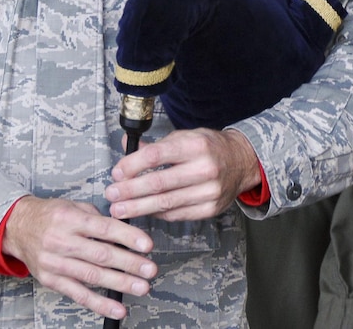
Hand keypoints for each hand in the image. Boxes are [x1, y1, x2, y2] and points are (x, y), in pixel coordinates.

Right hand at [2, 195, 156, 321]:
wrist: (18, 227)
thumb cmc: (51, 215)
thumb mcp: (73, 205)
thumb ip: (98, 217)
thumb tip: (125, 230)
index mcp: (70, 218)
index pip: (104, 228)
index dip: (128, 237)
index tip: (147, 245)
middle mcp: (62, 241)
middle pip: (101, 254)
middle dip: (129, 263)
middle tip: (150, 269)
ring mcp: (55, 263)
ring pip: (92, 276)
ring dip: (120, 283)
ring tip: (142, 287)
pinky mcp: (51, 280)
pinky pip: (79, 295)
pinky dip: (100, 303)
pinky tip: (118, 308)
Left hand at [105, 128, 260, 220]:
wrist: (241, 161)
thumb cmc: (208, 147)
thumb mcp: (184, 137)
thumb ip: (156, 145)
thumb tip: (126, 144)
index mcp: (195, 145)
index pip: (157, 156)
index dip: (133, 165)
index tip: (116, 173)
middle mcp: (204, 168)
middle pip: (159, 183)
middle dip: (130, 191)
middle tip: (111, 195)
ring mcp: (209, 191)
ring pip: (166, 203)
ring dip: (138, 208)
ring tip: (119, 210)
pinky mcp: (210, 209)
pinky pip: (177, 215)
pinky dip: (157, 215)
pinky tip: (143, 212)